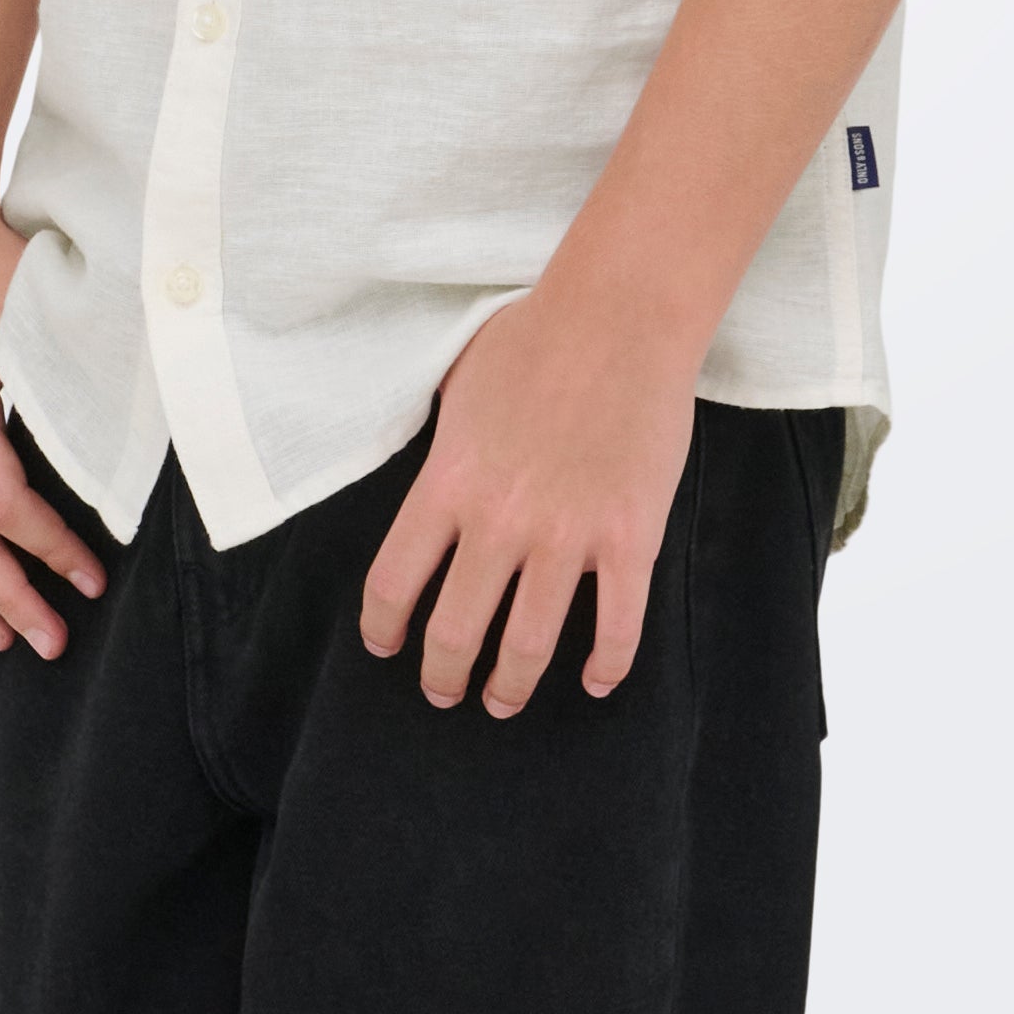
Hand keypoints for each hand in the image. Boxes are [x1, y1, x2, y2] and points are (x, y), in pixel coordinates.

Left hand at [359, 279, 700, 718]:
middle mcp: (499, 520)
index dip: (383, 629)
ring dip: (510, 687)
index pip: (392, 583)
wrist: (621, 313)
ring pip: (527, 646)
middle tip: (445, 691)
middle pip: (454, 632)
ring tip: (502, 701)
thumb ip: (440, 449)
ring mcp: (567, 534)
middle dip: (442, 677)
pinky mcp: (630, 538)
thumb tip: (430, 488)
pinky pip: (617, 629)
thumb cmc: (536, 335)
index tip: (387, 648)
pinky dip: (605, 667)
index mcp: (448, 481)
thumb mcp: (456, 386)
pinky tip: (595, 681)